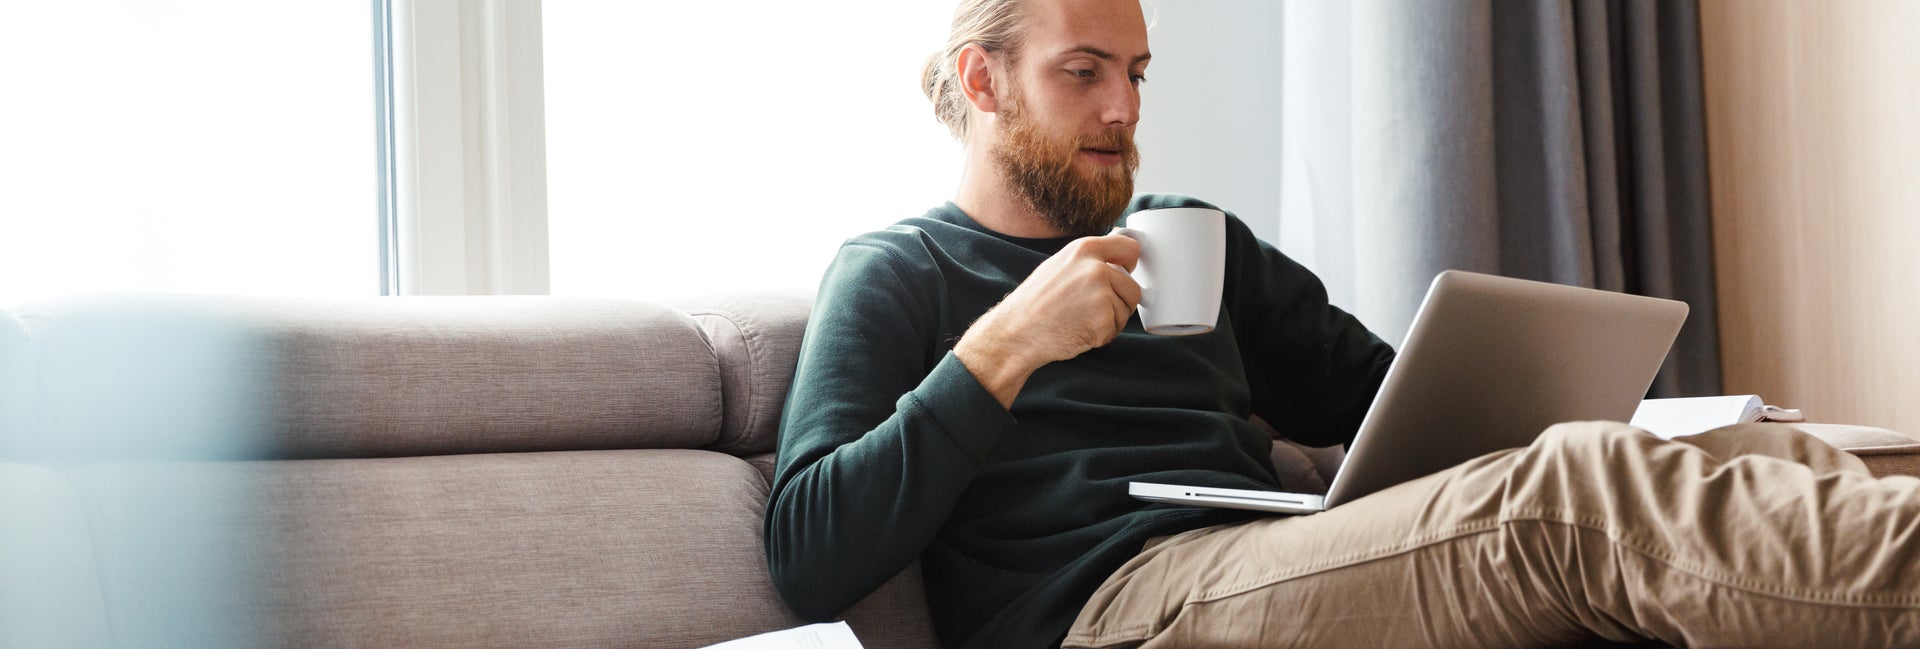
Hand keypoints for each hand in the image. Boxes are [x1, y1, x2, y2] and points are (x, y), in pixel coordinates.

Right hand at [954, 233, 1141, 407]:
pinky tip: (1079, 331)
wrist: (1016, 332)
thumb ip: (1089, 259)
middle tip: (1091, 308)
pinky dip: (1101, 335)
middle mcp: (1095, 268)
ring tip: (1081, 319)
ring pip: (1126, 310)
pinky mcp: (1103, 320)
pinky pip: (1116, 329)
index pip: (1130, 248)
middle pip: (1133, 287)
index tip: (1124, 273)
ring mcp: (1101, 294)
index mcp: (1084, 249)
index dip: (1130, 265)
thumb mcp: (1060, 265)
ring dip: (1111, 320)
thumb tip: (1118, 253)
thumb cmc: (1035, 302)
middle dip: (1120, 301)